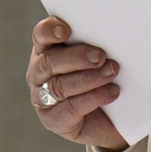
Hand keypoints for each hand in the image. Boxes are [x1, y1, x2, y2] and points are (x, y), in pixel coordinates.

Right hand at [28, 15, 125, 151]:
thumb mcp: (96, 59)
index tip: (66, 30)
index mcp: (46, 50)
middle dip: (76, 58)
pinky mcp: (53, 120)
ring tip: (111, 72)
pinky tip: (112, 92)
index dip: (50, 31)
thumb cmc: (101, 80)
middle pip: (49, 62)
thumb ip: (94, 45)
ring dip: (89, 78)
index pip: (41, 36)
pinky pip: (71, 107)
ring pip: (60, 86)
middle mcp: (39, 73)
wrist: (109, 121)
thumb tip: (111, 34)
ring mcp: (42, 98)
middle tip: (100, 56)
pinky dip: (94, 98)